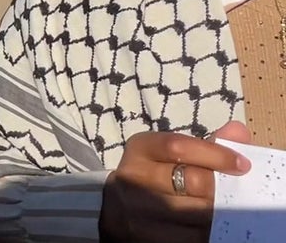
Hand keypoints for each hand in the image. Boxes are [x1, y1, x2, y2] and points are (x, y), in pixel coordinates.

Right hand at [99, 121, 251, 242]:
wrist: (121, 213)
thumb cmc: (156, 178)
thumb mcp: (174, 156)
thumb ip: (207, 145)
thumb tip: (238, 132)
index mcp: (141, 149)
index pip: (178, 146)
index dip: (215, 155)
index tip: (242, 165)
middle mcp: (133, 177)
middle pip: (192, 181)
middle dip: (221, 189)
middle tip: (236, 196)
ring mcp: (136, 210)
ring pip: (195, 213)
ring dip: (217, 214)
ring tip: (225, 213)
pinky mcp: (143, 236)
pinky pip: (188, 237)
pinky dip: (205, 233)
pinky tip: (210, 229)